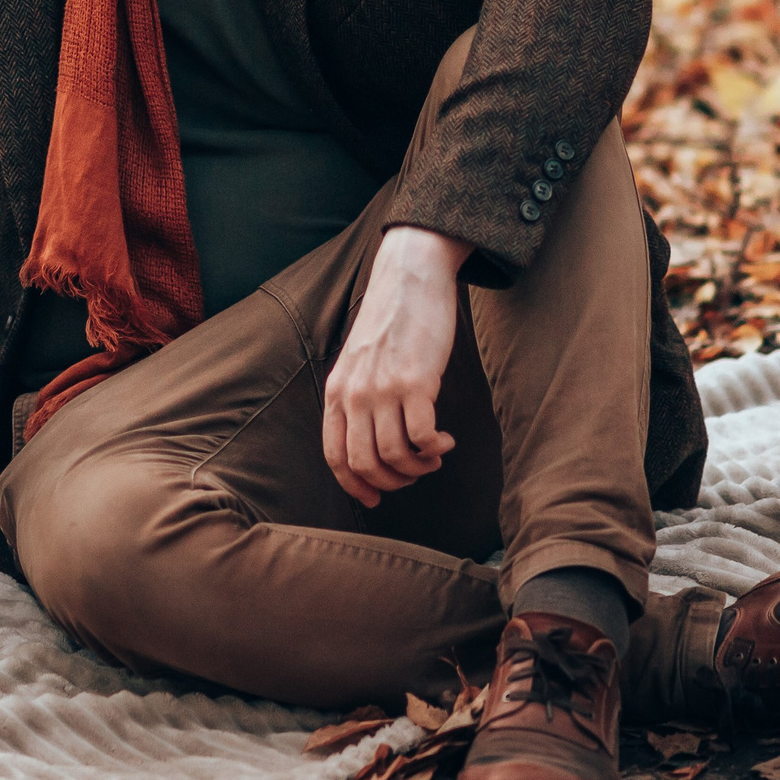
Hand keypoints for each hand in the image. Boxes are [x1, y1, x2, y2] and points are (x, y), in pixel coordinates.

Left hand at [321, 226, 470, 507]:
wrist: (409, 279)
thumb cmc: (389, 324)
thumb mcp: (358, 362)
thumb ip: (358, 399)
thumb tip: (371, 444)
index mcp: (337, 391)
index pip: (335, 456)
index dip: (355, 485)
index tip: (375, 500)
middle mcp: (355, 393)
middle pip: (364, 463)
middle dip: (392, 482)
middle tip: (415, 474)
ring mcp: (383, 388)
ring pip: (394, 456)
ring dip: (418, 467)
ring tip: (433, 455)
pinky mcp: (416, 381)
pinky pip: (422, 437)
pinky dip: (435, 449)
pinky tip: (445, 439)